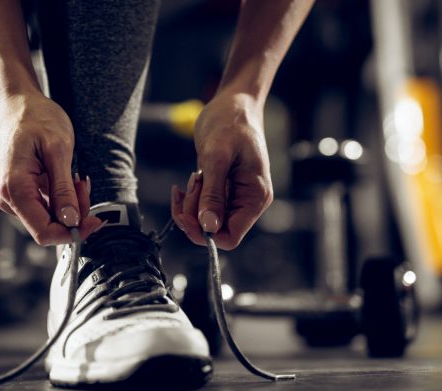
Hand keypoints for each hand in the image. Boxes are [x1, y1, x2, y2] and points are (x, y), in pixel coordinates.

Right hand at [0, 92, 101, 244]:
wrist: (17, 103)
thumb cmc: (36, 119)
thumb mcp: (58, 150)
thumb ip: (63, 189)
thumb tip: (71, 221)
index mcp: (15, 189)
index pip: (43, 232)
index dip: (73, 232)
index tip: (97, 221)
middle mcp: (9, 198)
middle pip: (50, 227)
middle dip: (75, 213)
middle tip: (85, 185)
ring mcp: (14, 197)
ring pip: (52, 218)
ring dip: (72, 203)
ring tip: (77, 176)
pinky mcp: (23, 194)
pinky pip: (49, 207)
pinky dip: (65, 197)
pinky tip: (70, 178)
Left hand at [171, 92, 272, 249]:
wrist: (234, 102)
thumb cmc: (231, 122)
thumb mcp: (217, 157)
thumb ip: (213, 194)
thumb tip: (208, 227)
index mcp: (256, 197)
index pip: (231, 236)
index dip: (205, 233)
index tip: (185, 215)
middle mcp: (249, 202)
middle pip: (216, 230)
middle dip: (195, 213)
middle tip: (190, 185)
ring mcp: (237, 197)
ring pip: (207, 220)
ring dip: (193, 203)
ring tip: (195, 176)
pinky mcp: (225, 191)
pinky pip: (204, 207)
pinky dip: (193, 197)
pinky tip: (193, 178)